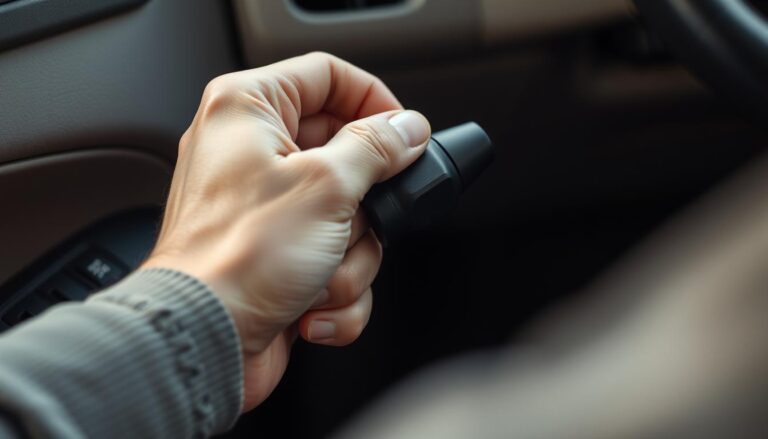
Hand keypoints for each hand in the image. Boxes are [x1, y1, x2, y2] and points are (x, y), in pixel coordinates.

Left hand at [142, 52, 430, 410]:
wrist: (204, 341)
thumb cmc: (238, 259)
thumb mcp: (325, 187)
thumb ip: (376, 148)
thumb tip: (407, 128)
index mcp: (250, 111)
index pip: (329, 76)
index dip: (373, 102)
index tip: (403, 136)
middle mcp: (252, 153)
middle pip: (348, 157)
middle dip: (362, 208)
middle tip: (349, 223)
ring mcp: (266, 209)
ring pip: (349, 218)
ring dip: (349, 259)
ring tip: (319, 275)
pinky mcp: (279, 257)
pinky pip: (336, 262)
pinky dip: (334, 291)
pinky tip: (308, 306)